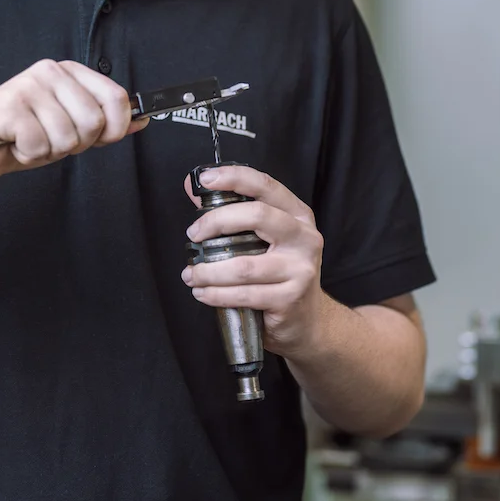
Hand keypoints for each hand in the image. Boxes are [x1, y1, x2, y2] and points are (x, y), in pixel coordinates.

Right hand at [0, 60, 146, 187]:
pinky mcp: (9, 107)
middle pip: (94, 122)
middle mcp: (49, 72)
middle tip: (51, 141)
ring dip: (49, 152)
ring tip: (31, 142)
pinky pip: (40, 145)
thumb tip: (142, 119)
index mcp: (68, 72)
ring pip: (68, 137)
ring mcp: (28, 86)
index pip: (115, 97)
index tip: (99, 140)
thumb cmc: (19, 137)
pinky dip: (29, 156)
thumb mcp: (69, 129)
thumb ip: (104, 123)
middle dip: (76, 145)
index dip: (114, 129)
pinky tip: (15, 145)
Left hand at [179, 164, 331, 357]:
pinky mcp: (290, 298)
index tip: (205, 179)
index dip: (234, 178)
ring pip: (243, 265)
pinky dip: (216, 294)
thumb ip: (230, 212)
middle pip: (257, 216)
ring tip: (191, 274)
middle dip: (216, 222)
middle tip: (193, 235)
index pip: (266, 186)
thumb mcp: (263, 240)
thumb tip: (193, 189)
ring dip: (208, 270)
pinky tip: (203, 293)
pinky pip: (244, 294)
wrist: (308, 322)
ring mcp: (300, 269)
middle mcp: (305, 238)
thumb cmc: (280, 275)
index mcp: (298, 215)